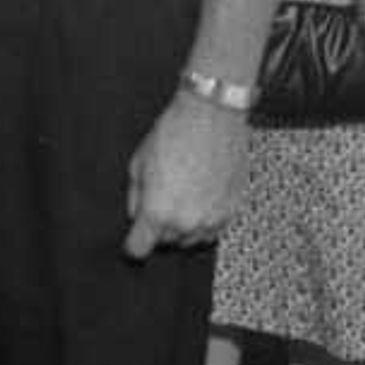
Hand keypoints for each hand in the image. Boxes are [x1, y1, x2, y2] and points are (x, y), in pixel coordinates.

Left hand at [123, 89, 243, 257]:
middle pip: (166, 243)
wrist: (212, 114)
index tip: (134, 235)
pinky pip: (214, 229)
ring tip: (182, 197)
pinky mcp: (232, 209)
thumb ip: (135, 197)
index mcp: (157, 212)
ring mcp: (212, 218)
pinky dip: (205, 220)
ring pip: (191, 239)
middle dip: (160, 228)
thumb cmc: (174, 133)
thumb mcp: (139, 163)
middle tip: (161, 200)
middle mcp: (185, 222)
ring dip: (184, 227)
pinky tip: (200, 197)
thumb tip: (137, 214)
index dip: (133, 243)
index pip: (138, 250)